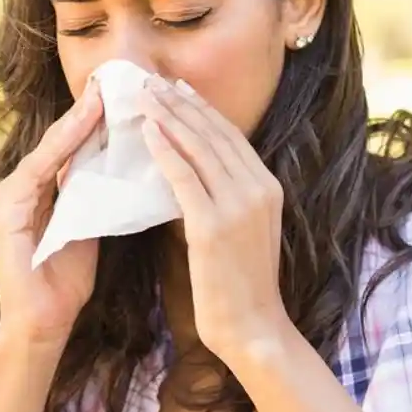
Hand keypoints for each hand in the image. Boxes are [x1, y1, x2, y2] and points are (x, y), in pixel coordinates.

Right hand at [0, 79, 103, 348]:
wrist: (42, 324)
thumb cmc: (65, 281)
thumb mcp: (87, 226)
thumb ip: (94, 194)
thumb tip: (123, 162)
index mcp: (39, 191)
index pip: (71, 147)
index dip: (96, 119)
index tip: (124, 93)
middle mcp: (20, 188)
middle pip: (60, 141)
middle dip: (87, 110)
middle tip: (115, 78)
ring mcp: (9, 198)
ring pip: (49, 150)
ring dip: (76, 121)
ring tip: (103, 94)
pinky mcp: (6, 213)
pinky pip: (39, 172)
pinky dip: (61, 148)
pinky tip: (83, 127)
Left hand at [139, 73, 288, 360]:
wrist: (255, 330)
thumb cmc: (241, 288)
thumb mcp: (243, 233)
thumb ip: (224, 200)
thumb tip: (192, 174)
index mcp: (268, 188)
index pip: (231, 136)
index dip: (201, 109)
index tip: (176, 88)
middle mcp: (259, 189)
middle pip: (214, 133)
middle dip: (180, 103)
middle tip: (151, 81)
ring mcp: (239, 206)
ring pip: (199, 147)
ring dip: (168, 116)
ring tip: (143, 95)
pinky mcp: (213, 226)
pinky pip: (185, 177)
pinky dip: (165, 150)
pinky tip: (147, 131)